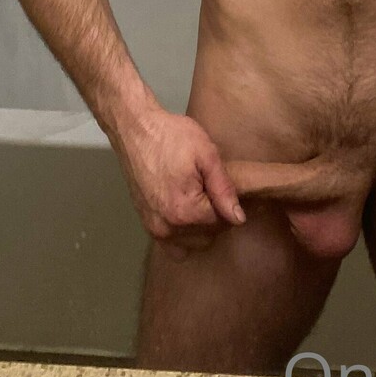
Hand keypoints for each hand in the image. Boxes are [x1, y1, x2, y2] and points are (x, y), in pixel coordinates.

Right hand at [112, 105, 244, 257]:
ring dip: (201, 228)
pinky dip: (182, 235)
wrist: (136, 131)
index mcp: (185, 211)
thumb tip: (239, 219)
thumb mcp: (206, 154)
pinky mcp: (146, 225)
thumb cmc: (173, 137)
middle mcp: (168, 228)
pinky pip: (171, 245)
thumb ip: (224, 189)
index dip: (229, 205)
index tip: (226, 188)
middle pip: (208, 236)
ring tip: (200, 199)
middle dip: (216, 218)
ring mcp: (154, 229)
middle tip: (213, 190)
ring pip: (191, 244)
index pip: (222, 223)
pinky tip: (186, 213)